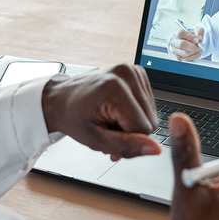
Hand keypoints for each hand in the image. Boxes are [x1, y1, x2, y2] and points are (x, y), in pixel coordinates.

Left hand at [41, 64, 160, 160]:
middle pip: (151, 121)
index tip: (109, 135)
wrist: (62, 99)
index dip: (128, 140)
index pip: (144, 129)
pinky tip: (118, 109)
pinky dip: (135, 111)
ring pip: (152, 114)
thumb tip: (156, 149)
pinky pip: (149, 104)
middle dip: (131, 131)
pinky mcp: (137, 72)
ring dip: (133, 122)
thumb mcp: (95, 140)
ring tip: (111, 118)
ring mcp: (133, 70)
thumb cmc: (73, 117)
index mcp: (115, 88)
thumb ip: (127, 146)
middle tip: (108, 128)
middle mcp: (127, 74)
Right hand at [170, 27, 204, 60]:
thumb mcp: (196, 31)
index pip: (180, 33)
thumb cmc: (191, 37)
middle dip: (192, 46)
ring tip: (199, 49)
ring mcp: (175, 51)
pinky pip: (187, 58)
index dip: (190, 36)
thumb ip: (199, 32)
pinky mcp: (178, 58)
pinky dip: (194, 56)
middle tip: (198, 46)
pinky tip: (196, 53)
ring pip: (185, 53)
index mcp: (176, 34)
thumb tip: (199, 38)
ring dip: (194, 52)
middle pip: (181, 44)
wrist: (189, 44)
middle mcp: (173, 42)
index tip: (197, 39)